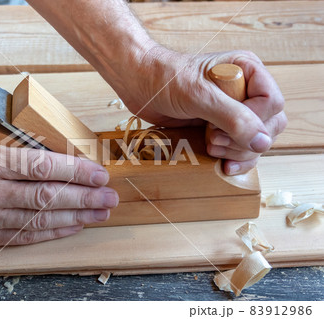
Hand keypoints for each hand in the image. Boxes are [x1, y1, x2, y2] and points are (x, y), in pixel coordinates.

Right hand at [0, 113, 117, 247]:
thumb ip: (19, 127)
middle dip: (85, 198)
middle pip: (47, 197)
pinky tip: (74, 226)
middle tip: (110, 198)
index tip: (100, 175)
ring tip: (100, 213)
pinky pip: (25, 236)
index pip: (43, 167)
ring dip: (76, 217)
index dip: (76, 173)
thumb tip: (62, 132)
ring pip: (40, 220)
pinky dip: (54, 232)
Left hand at [118, 47, 286, 174]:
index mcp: (247, 71)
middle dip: (245, 140)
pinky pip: (239, 148)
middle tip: (215, 139)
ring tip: (212, 147)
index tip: (225, 128)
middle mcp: (245, 91)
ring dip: (239, 152)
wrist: (138, 83)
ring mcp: (233, 111)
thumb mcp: (200, 95)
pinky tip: (224, 167)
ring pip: (256, 141)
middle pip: (269, 125)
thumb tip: (263, 142)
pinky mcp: (219, 127)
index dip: (255, 121)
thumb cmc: (166, 79)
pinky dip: (235, 159)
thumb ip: (233, 117)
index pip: (272, 103)